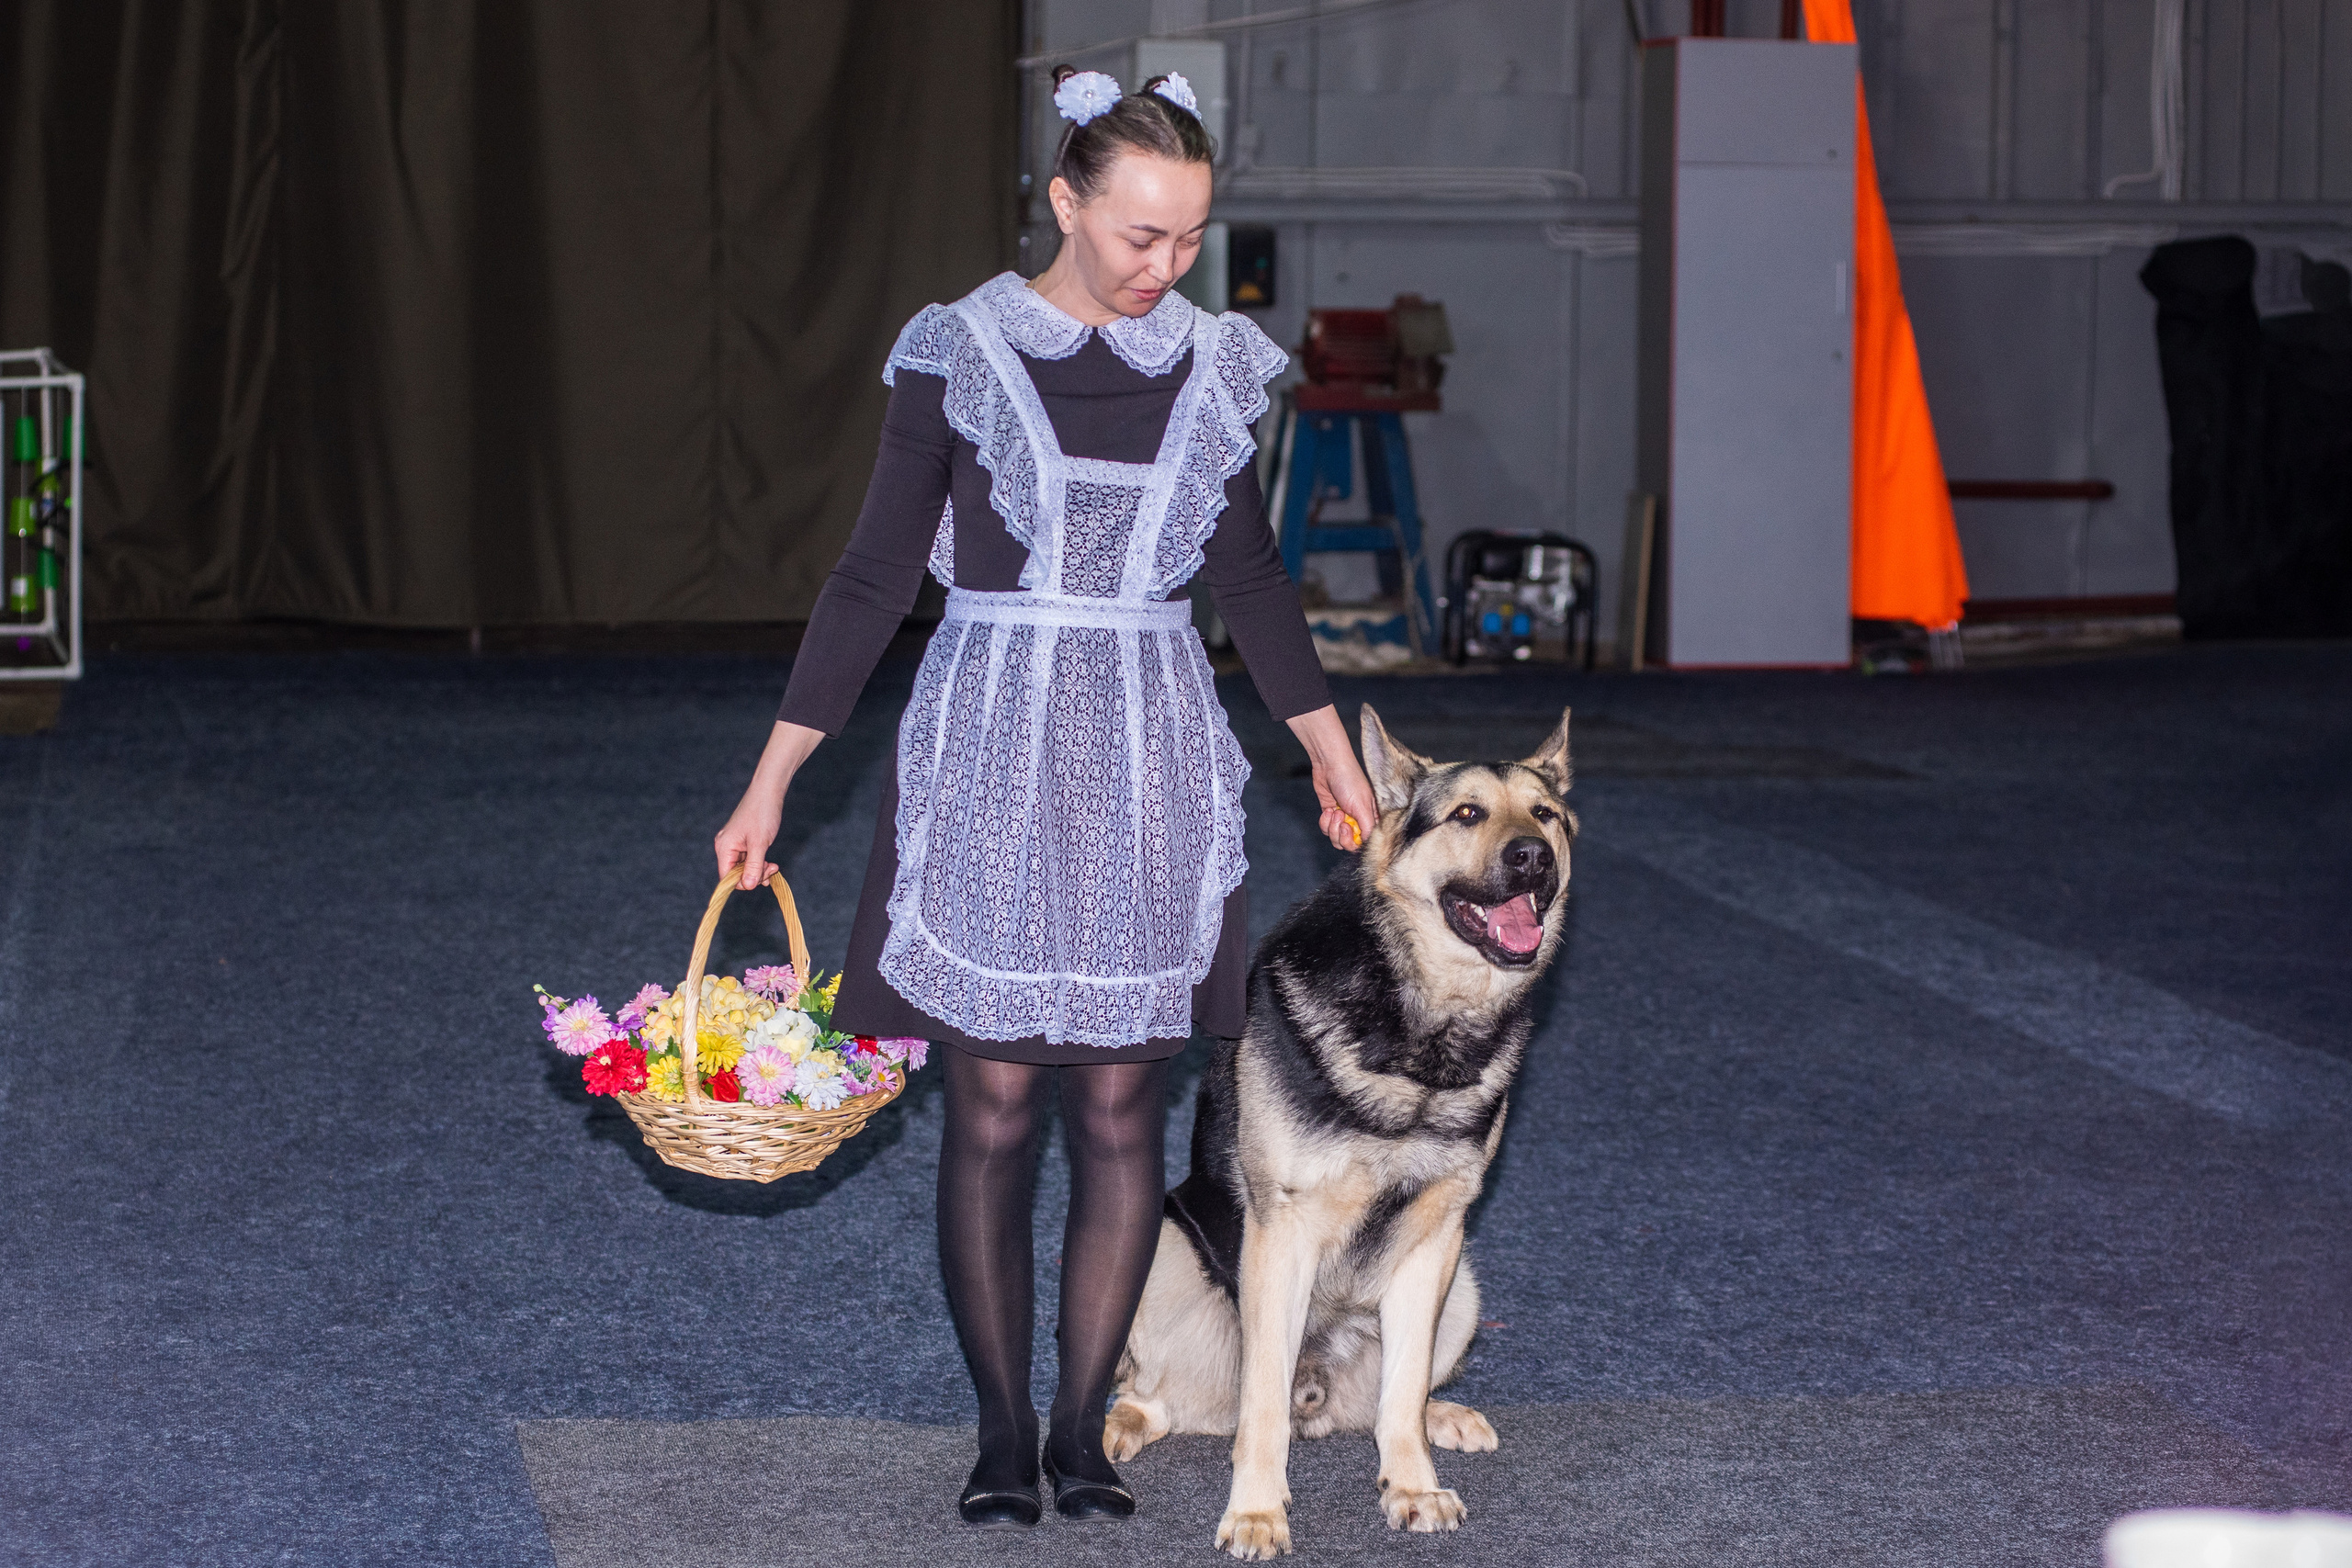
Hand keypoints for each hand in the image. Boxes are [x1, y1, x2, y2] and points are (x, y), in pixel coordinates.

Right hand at [715, 721, 825, 889]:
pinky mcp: (743, 842)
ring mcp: (734, 844)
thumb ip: (754, 866)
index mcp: (724, 848)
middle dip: (754, 875)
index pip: (727, 878)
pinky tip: (770, 863)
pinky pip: (749, 860)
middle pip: (736, 874)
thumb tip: (748, 886)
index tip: (761, 878)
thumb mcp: (760, 843)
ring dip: (759, 870)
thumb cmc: (762, 813)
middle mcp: (725, 847)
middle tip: (772, 868)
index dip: (743, 883)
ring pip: (744, 868)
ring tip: (773, 866)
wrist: (768, 792)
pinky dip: (759, 863)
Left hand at [1286, 705, 1379, 852]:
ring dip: (1332, 828)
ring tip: (1334, 812)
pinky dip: (1325, 822)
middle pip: (1350, 844)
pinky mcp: (1330, 815)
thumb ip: (1368, 828)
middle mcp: (1358, 821)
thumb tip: (1370, 844)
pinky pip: (1326, 829)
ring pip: (1336, 839)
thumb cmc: (1350, 781)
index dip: (1356, 841)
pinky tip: (1328, 809)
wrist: (1329, 765)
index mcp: (1371, 819)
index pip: (1366, 842)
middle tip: (1341, 820)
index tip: (1351, 829)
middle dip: (1342, 835)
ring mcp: (1344, 818)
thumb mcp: (1362, 807)